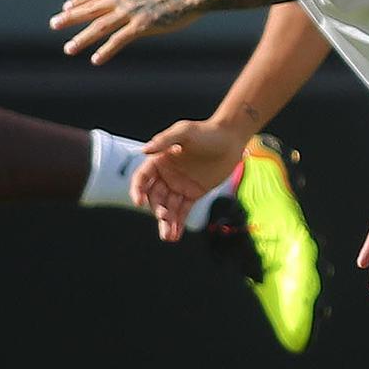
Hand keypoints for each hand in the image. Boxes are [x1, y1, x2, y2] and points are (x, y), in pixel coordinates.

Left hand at [51, 0, 200, 63]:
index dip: (80, 0)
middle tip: (54, 24)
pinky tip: (95, 60)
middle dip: (71, 17)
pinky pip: (119, 40)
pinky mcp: (142, 25)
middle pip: (91, 8)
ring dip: (82, 38)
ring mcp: (132, 11)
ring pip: (100, 26)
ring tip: (68, 49)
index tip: (67, 6)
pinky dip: (106, 50)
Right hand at [134, 119, 246, 239]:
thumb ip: (164, 140)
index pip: (142, 178)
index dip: (138, 190)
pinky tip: (175, 235)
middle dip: (158, 208)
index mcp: (159, 161)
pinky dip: (179, 223)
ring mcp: (179, 186)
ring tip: (168, 236)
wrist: (231, 139)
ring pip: (169, 207)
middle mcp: (167, 175)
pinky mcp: (194, 193)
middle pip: (155, 196)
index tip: (139, 202)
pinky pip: (183, 210)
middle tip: (164, 217)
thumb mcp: (184, 132)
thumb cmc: (207, 132)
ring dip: (166, 222)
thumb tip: (144, 150)